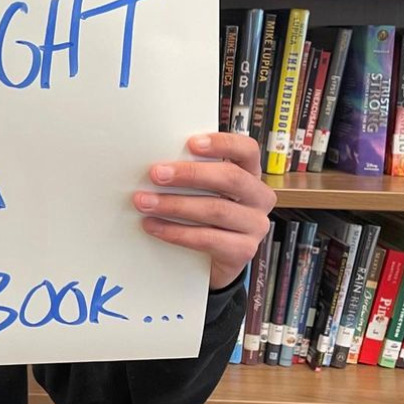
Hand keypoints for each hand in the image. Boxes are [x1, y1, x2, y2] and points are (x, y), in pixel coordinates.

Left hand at [133, 133, 275, 289]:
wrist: (210, 260)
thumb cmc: (204, 216)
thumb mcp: (202, 190)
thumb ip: (191, 173)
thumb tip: (158, 164)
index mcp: (250, 173)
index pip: (246, 149)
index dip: (221, 144)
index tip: (191, 144)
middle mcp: (258, 197)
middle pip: (230, 178)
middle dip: (190, 174)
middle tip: (157, 174)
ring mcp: (254, 225)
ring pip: (215, 209)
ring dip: (174, 205)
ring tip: (146, 202)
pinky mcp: (243, 251)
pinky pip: (208, 239)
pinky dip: (176, 232)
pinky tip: (154, 226)